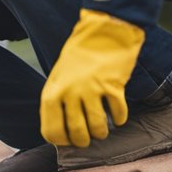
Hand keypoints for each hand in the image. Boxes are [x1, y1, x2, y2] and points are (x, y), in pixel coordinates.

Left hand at [40, 9, 144, 147]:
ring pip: (98, 129)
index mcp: (52, 91)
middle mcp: (69, 93)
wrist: (105, 29)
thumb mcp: (59, 74)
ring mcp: (91, 90)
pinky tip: (118, 114)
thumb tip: (62, 128)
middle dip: (85, 140)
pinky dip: (120, 118)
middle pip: (77, 135)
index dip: (62, 141)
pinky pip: (118, 115)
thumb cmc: (81, 52)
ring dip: (103, 132)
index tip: (70, 139)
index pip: (51, 132)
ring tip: (104, 127)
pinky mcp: (112, 87)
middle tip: (90, 135)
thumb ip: (58, 99)